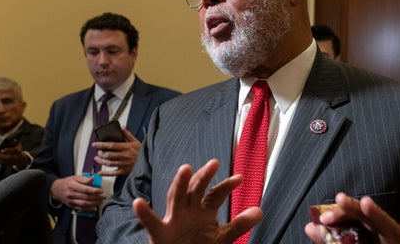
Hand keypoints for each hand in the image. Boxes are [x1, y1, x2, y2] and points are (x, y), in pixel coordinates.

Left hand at [0, 142, 29, 168]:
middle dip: (0, 156)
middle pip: (8, 158)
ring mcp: (12, 161)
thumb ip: (12, 141)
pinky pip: (2, 163)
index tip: (2, 150)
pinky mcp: (8, 164)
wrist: (22, 158)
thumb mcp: (17, 143)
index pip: (14, 150)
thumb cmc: (17, 148)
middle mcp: (16, 157)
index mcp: (18, 150)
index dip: (8, 150)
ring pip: (4, 162)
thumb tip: (6, 138)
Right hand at [50, 175, 105, 211]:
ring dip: (94, 204)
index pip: (85, 189)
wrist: (56, 190)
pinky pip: (80, 209)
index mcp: (72, 185)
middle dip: (96, 198)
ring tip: (101, 202)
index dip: (94, 191)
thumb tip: (93, 179)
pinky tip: (94, 208)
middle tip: (104, 197)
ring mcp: (71, 201)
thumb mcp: (74, 177)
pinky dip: (88, 209)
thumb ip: (84, 179)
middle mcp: (71, 194)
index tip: (101, 190)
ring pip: (84, 204)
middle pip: (86, 197)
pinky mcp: (71, 206)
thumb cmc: (67, 182)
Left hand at [93, 127, 140, 175]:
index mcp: (126, 147)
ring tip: (97, 159)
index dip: (101, 144)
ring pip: (109, 163)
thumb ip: (127, 134)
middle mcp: (124, 156)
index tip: (95, 144)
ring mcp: (124, 164)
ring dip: (101, 161)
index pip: (111, 145)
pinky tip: (100, 172)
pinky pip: (113, 173)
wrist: (148, 163)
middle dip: (101, 153)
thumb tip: (122, 127)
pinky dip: (106, 173)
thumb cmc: (141, 152)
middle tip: (98, 152)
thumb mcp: (136, 141)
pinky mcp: (124, 171)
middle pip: (109, 154)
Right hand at [133, 159, 262, 243]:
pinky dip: (144, 213)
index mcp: (203, 210)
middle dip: (203, 177)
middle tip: (214, 163)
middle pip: (195, 189)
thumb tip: (260, 210)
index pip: (215, 194)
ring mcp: (173, 219)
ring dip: (179, 183)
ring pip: (175, 198)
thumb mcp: (222, 237)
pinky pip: (151, 223)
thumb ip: (239, 224)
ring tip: (185, 168)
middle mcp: (187, 210)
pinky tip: (139, 203)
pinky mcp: (160, 234)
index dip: (226, 186)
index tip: (240, 178)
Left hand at [305, 193, 399, 243]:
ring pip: (388, 227)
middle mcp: (381, 234)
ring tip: (365, 202)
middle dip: (353, 208)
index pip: (352, 216)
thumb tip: (310, 227)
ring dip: (377, 214)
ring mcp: (395, 243)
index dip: (338, 213)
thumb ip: (329, 241)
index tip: (322, 218)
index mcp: (367, 231)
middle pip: (367, 218)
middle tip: (339, 198)